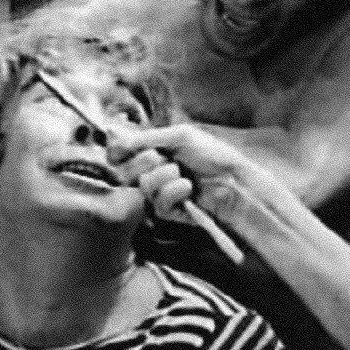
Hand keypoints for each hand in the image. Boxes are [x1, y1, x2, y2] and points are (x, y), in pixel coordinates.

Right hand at [108, 124, 253, 222]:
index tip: (118, 152)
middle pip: (126, 172)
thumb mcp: (180, 136)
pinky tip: (189, 189)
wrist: (233, 180)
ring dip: (164, 176)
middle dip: (143, 162)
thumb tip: (115, 142)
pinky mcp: (170, 212)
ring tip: (183, 174)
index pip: (122, 155)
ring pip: (143, 187)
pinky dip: (174, 192)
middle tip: (160, 157)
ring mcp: (160, 193)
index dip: (117, 153)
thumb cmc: (212, 154)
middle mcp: (153, 172)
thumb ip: (146, 138)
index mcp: (154, 152)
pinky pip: (158, 204)